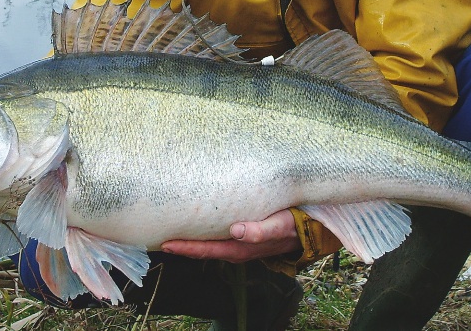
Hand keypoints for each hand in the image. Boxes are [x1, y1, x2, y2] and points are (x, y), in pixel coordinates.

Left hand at [161, 209, 299, 262]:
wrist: (311, 227)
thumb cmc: (294, 224)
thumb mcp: (279, 226)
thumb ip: (259, 231)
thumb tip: (236, 232)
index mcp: (241, 249)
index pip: (206, 250)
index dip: (185, 248)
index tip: (166, 244)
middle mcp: (236, 247)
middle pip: (202, 249)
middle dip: (182, 244)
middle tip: (159, 234)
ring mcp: (239, 241)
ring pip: (209, 242)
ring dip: (192, 238)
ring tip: (172, 226)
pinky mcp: (243, 232)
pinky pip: (218, 234)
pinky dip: (204, 230)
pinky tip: (197, 220)